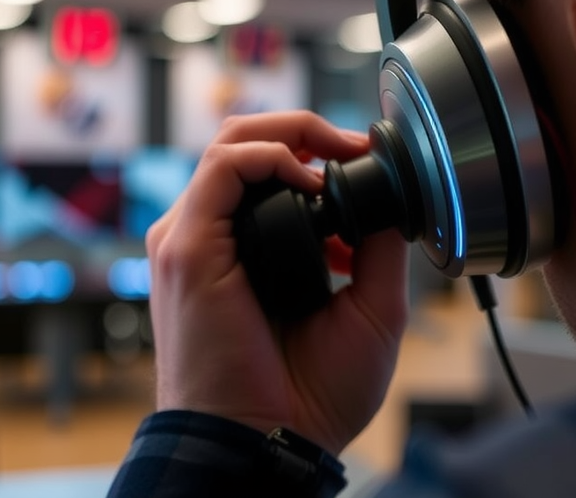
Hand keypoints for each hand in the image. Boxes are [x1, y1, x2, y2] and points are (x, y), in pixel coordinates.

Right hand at [147, 111, 409, 453]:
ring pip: (231, 144)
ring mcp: (195, 239)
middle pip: (247, 146)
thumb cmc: (312, 394)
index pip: (272, 173)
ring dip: (292, 134)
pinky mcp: (186, 246)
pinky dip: (269, 155)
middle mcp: (217, 239)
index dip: (320, 155)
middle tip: (357, 145)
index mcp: (251, 252)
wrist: (273, 443)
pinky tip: (312, 179)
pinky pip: (221, 168)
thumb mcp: (371, 308)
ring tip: (342, 152)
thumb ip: (377, 247)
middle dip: (308, 131)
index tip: (367, 162)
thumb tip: (389, 193)